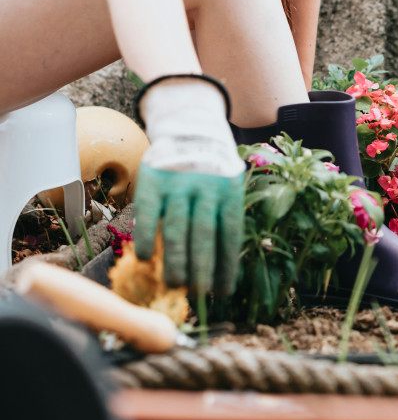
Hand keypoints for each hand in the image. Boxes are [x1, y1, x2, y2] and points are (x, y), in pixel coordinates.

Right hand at [132, 78, 246, 293]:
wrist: (190, 126)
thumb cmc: (212, 170)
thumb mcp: (228, 187)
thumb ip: (222, 219)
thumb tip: (218, 269)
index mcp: (230, 193)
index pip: (230, 237)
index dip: (226, 266)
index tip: (223, 292)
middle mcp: (207, 188)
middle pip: (205, 236)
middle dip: (201, 269)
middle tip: (196, 293)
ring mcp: (180, 184)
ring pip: (178, 229)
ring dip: (175, 261)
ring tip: (174, 283)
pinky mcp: (154, 180)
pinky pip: (149, 214)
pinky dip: (147, 237)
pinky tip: (146, 257)